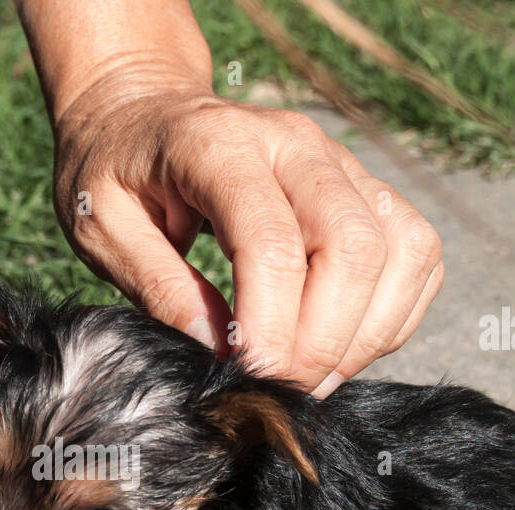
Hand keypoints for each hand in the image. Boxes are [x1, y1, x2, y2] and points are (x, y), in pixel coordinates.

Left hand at [52, 82, 443, 394]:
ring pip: (403, 249)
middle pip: (355, 244)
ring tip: (309, 375)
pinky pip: (415, 256)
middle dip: (325, 339)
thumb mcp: (99, 227)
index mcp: (221, 145)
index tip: (249, 379)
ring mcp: (342, 163)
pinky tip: (338, 345)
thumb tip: (216, 350)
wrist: (142, 114)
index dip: (271, 326)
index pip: (272, 242)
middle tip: (280, 389)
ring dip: (365, 334)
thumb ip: (157, 287)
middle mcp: (297, 146)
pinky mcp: (367, 190)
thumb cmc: (116, 172)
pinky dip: (390, 316)